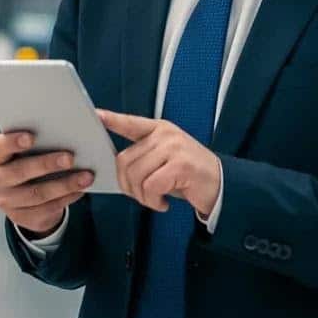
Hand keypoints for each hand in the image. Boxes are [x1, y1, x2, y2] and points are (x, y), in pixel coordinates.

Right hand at [0, 130, 93, 235]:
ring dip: (64, 185)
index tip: (32, 137)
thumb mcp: (29, 150)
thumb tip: (70, 131)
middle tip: (70, 158)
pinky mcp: (20, 218)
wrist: (26, 195)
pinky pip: (46, 209)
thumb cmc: (31, 160)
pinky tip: (80, 190)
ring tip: (86, 177)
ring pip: (37, 194)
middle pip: (19, 172)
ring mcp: (6, 201)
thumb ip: (41, 139)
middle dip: (46, 164)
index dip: (12, 142)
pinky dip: (66, 198)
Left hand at [98, 110, 220, 216]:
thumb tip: (119, 168)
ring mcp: (173, 147)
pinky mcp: (180, 164)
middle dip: (128, 185)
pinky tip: (162, 203)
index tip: (96, 115)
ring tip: (155, 199)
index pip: (130, 122)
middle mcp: (164, 135)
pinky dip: (153, 201)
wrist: (221, 186)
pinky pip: (151, 186)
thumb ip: (145, 156)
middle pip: (125, 160)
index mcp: (159, 129)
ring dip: (142, 196)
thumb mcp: (165, 159)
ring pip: (136, 175)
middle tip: (142, 196)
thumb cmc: (189, 176)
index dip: (112, 119)